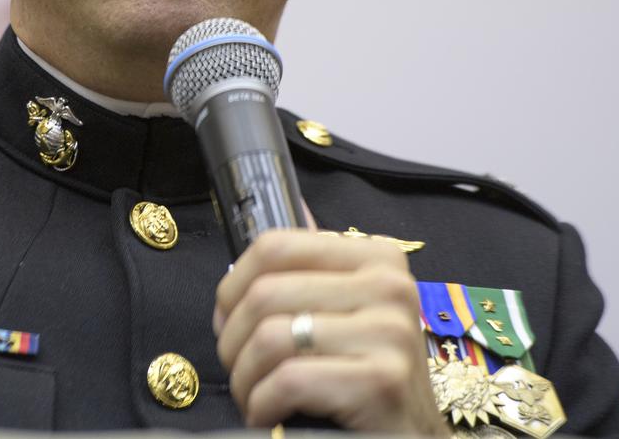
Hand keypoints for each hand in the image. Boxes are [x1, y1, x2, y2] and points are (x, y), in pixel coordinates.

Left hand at [214, 229, 448, 435]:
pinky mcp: (381, 382)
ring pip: (270, 336)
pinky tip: (268, 415)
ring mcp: (389, 333)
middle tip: (239, 368)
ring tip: (253, 395)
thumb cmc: (369, 380)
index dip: (233, 285)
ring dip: (245, 377)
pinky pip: (287, 380)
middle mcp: (389, 287)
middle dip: (233, 339)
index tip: (228, 318)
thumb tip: (295, 204)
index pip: (275, 245)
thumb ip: (317, 267)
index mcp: (377, 258)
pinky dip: (261, 403)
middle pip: (265, 293)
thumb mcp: (351, 313)